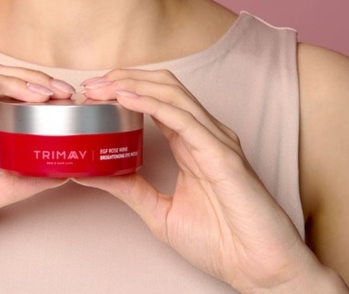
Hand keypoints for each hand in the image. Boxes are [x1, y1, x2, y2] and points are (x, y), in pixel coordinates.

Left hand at [78, 69, 335, 292]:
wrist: (261, 271)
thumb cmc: (221, 242)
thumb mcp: (159, 211)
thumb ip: (128, 187)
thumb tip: (87, 172)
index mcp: (190, 143)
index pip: (156, 99)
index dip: (124, 88)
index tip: (92, 92)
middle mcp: (204, 133)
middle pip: (163, 86)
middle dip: (125, 78)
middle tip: (91, 85)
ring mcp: (215, 140)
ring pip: (173, 94)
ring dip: (134, 85)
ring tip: (102, 86)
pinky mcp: (223, 155)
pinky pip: (184, 120)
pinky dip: (153, 104)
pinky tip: (127, 99)